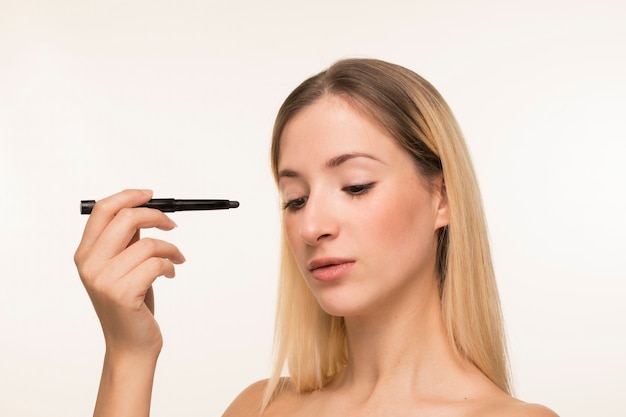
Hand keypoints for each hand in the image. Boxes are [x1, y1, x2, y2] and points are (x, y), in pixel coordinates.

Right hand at [74, 189, 185, 358]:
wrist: (129, 345)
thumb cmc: (130, 304)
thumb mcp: (122, 267)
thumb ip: (126, 241)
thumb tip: (143, 210)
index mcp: (85, 254)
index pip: (102, 210)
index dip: (129, 196)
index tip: (151, 195)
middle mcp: (89, 264)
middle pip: (125, 218)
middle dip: (156, 216)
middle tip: (172, 225)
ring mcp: (104, 279)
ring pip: (148, 243)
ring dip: (171, 248)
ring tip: (175, 259)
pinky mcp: (123, 293)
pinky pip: (157, 263)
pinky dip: (171, 265)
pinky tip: (170, 273)